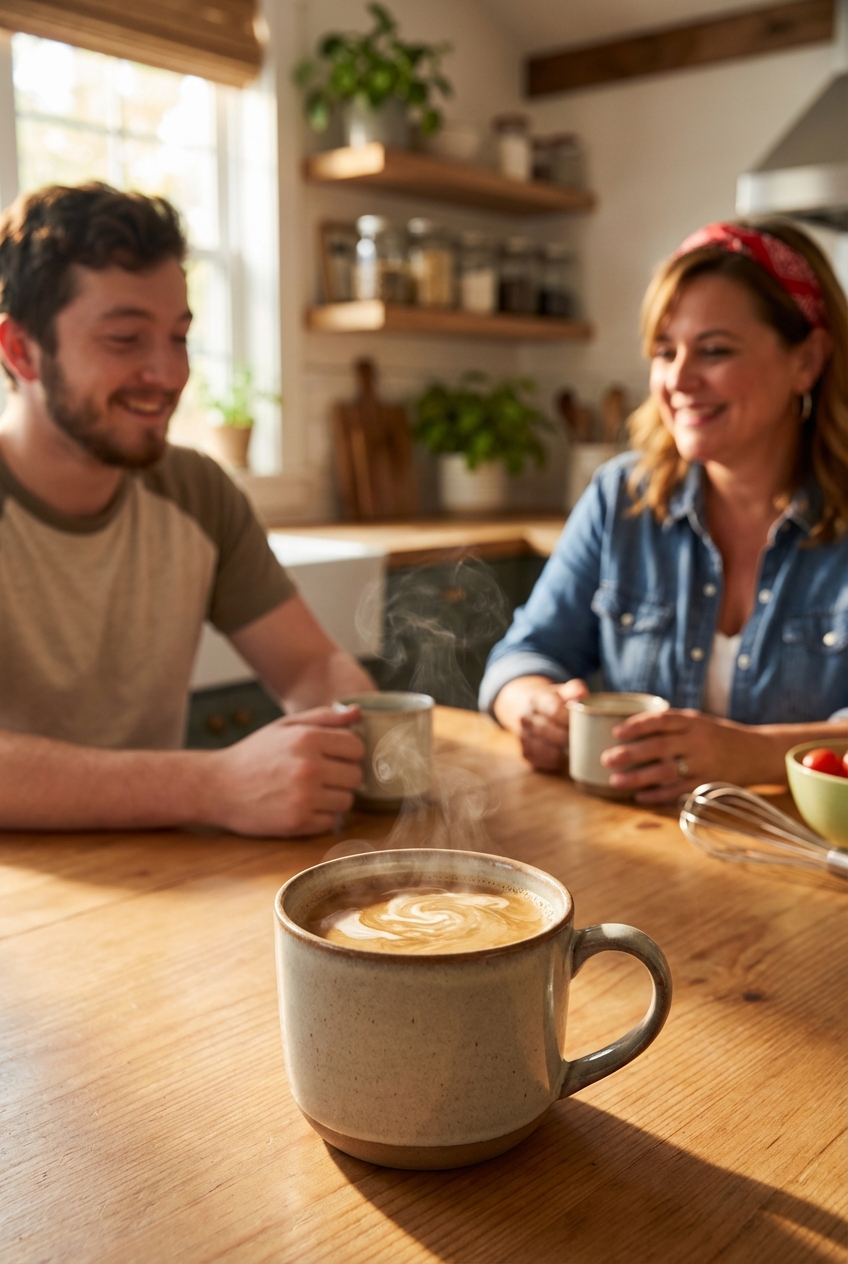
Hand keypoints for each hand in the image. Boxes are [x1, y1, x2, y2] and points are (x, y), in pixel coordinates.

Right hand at [210, 705, 364, 835]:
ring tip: (313, 791)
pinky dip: (321, 816)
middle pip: (356, 776)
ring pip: (347, 801)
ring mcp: (304, 797)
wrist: (217, 788)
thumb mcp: (284, 726)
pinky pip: (331, 822)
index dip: (348, 752)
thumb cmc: (254, 754)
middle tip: (323, 776)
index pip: (356, 747)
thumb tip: (358, 712)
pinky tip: (303, 806)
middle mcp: (309, 768)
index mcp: (307, 739)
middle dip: (344, 775)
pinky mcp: (298, 823)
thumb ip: (323, 717)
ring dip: (335, 797)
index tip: (334, 756)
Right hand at [517, 679, 589, 770]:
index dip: (571, 719)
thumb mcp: (559, 690)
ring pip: (548, 751)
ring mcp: (523, 737)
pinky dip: (557, 761)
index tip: (585, 722)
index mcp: (536, 700)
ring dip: (565, 753)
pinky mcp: (524, 753)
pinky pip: (543, 762)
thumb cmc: (549, 699)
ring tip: (578, 749)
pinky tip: (566, 757)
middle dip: (572, 738)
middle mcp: (525, 718)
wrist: (522, 706)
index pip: (554, 710)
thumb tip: (583, 692)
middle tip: (587, 740)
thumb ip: (573, 689)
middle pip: (553, 734)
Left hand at [600, 708, 769, 804]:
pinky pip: (678, 791)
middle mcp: (697, 741)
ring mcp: (703, 764)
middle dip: (630, 753)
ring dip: (638, 777)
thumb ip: (671, 725)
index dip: (636, 725)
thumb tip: (629, 728)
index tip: (616, 732)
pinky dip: (657, 795)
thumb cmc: (718, 736)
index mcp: (693, 721)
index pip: (661, 720)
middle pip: (659, 746)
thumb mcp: (698, 722)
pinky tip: (639, 797)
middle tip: (606, 759)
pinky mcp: (707, 784)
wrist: (757, 752)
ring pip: (665, 771)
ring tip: (615, 781)